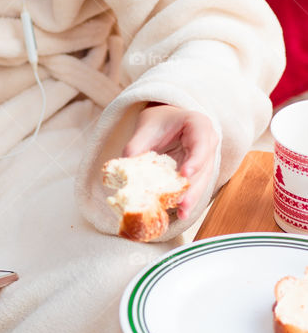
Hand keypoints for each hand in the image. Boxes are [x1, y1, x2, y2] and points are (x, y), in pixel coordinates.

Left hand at [123, 103, 217, 219]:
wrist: (166, 119)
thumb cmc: (159, 120)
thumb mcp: (146, 128)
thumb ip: (136, 146)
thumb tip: (124, 168)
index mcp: (199, 124)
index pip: (201, 143)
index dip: (195, 160)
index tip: (184, 174)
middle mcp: (208, 142)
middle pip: (204, 167)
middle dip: (193, 188)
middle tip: (183, 204)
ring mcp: (207, 158)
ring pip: (202, 180)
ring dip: (192, 198)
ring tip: (182, 213)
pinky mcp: (200, 171)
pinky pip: (195, 185)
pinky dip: (187, 197)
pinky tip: (180, 213)